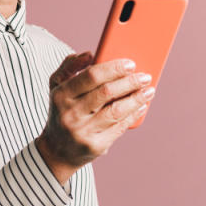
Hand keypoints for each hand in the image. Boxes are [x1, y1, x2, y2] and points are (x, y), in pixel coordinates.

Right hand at [36, 51, 154, 183]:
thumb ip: (69, 66)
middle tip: (144, 77)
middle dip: (129, 82)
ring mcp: (82, 132)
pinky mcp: (95, 146)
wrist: (57, 150)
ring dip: (137, 99)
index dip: (113, 69)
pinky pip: (119, 127)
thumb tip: (89, 54)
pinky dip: (133, 115)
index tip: (130, 64)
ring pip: (116, 111)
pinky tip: (141, 106)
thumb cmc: (62, 111)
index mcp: (61, 95)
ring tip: (149, 90)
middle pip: (106, 93)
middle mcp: (70, 114)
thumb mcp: (56, 87)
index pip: (91, 77)